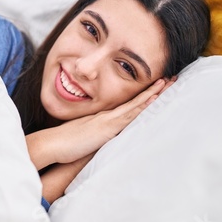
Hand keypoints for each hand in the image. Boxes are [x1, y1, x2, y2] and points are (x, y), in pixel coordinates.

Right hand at [26, 77, 174, 168]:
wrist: (51, 144)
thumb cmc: (64, 145)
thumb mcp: (84, 139)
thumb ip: (96, 138)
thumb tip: (104, 143)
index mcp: (103, 118)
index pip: (128, 105)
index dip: (143, 96)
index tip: (158, 86)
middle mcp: (107, 115)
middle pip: (135, 101)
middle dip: (153, 89)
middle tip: (170, 77)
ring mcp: (107, 119)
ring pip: (136, 103)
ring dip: (154, 92)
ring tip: (169, 81)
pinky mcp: (107, 126)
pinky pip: (130, 113)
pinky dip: (143, 103)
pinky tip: (155, 97)